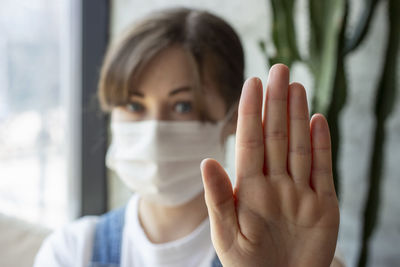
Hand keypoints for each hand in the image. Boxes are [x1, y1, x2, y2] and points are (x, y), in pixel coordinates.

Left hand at [201, 64, 339, 266]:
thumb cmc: (246, 265)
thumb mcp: (226, 233)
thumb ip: (217, 198)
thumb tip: (206, 161)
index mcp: (248, 189)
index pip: (249, 142)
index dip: (250, 112)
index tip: (252, 83)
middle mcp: (274, 184)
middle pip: (275, 136)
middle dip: (276, 103)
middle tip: (279, 70)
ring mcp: (299, 192)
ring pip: (298, 146)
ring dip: (298, 116)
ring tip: (296, 86)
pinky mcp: (323, 205)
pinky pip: (322, 169)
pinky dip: (321, 145)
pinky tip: (317, 120)